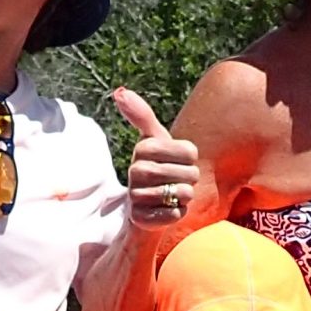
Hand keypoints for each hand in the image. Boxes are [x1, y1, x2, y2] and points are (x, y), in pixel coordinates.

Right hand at [113, 87, 202, 230]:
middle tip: (176, 180)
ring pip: (183, 194)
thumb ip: (142, 115)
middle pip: (190, 174)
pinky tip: (165, 210)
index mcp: (143, 148)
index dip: (190, 159)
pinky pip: (175, 214)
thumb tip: (119, 91)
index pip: (190, 151)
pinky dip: (177, 213)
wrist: (146, 207)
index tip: (177, 161)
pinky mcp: (141, 219)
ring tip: (171, 195)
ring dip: (184, 197)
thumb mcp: (154, 139)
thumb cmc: (157, 167)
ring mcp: (136, 196)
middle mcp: (136, 171)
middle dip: (189, 179)